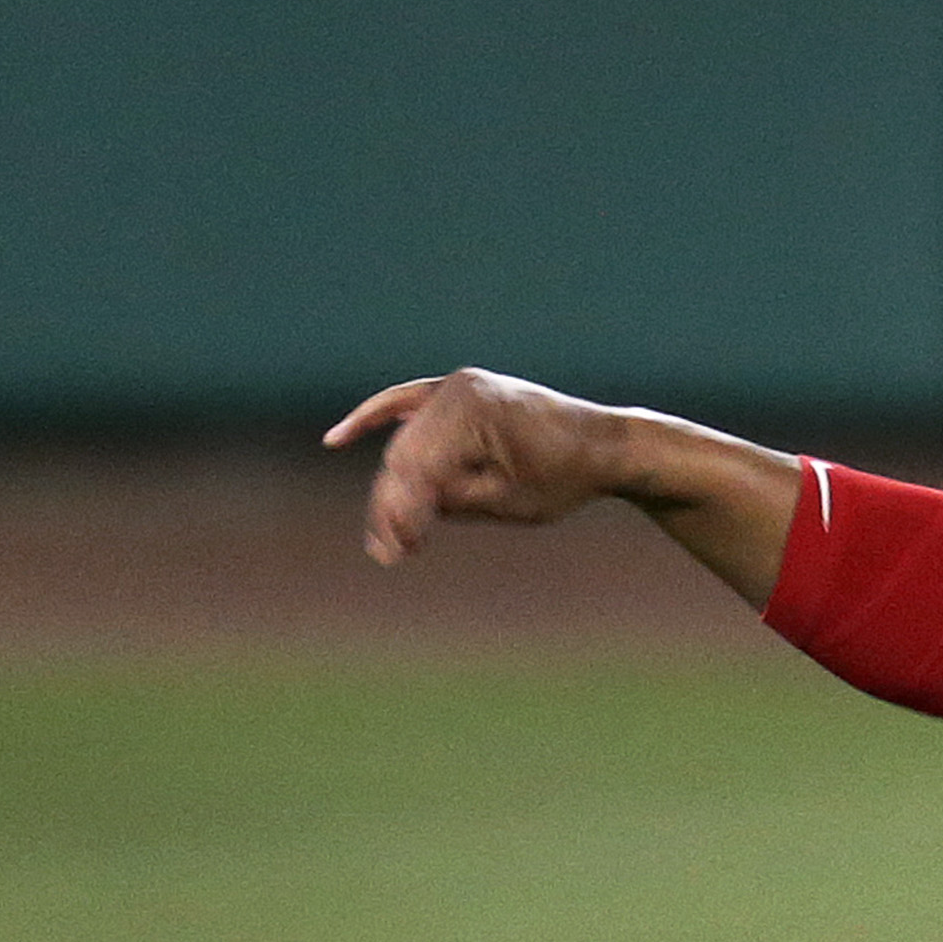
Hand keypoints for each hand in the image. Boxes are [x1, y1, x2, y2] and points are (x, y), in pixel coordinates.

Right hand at [324, 369, 634, 562]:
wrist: (604, 445)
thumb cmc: (565, 477)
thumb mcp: (508, 502)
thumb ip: (451, 500)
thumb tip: (398, 506)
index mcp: (474, 410)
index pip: (416, 465)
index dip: (400, 511)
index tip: (396, 552)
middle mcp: (460, 389)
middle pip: (404, 454)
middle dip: (394, 506)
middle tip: (389, 554)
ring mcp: (457, 387)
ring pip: (405, 441)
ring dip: (394, 487)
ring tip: (387, 537)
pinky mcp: (456, 394)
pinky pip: (405, 405)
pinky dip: (376, 420)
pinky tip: (338, 440)